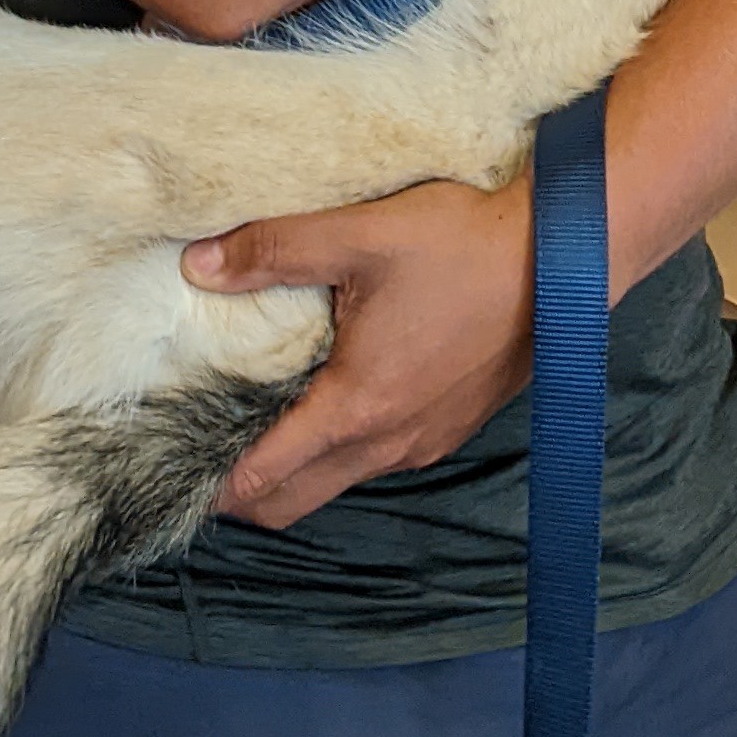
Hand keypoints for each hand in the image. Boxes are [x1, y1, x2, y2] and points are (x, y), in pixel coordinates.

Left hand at [183, 174, 531, 528]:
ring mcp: (425, 441)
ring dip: (293, 472)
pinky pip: (378, 460)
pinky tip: (326, 403)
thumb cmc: (464, 245)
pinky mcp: (450, 427)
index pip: (266, 474)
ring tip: (255, 426)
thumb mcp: (360, 234)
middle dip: (244, 495)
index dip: (214, 484)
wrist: (565, 254)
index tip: (171, 478)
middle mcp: (391, 443)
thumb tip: (198, 264)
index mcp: (358, 407)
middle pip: (295, 502)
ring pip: (338, 482)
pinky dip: (338, 453)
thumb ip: (273, 250)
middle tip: (201, 458)